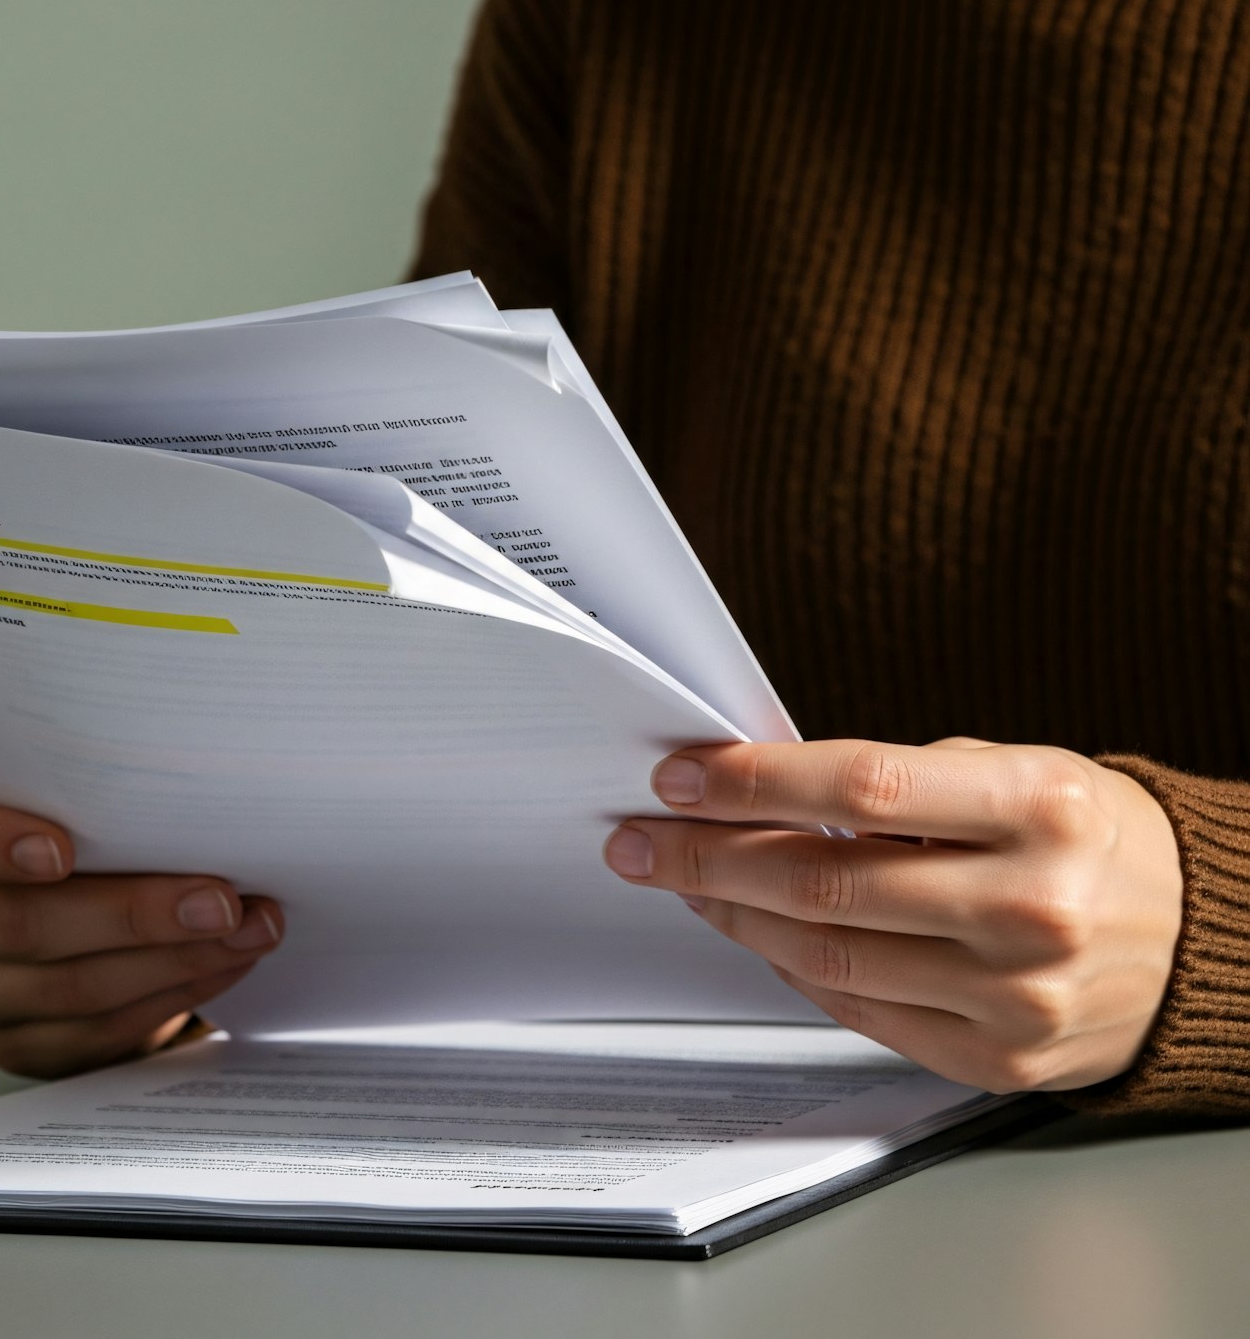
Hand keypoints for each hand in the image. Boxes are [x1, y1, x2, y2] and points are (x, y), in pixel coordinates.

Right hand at [0, 767, 281, 1077]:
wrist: (71, 891)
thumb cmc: (80, 820)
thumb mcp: (74, 785)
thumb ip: (103, 784)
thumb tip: (203, 787)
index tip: (64, 849)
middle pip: (20, 925)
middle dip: (135, 914)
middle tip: (221, 900)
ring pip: (69, 989)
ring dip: (175, 959)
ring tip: (248, 929)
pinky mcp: (14, 1046)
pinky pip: (96, 1032)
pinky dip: (172, 994)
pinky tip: (223, 963)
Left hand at [603, 737, 1183, 1092]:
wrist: (1193, 940)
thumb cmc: (1083, 836)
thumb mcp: (1014, 772)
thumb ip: (896, 786)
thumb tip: (756, 794)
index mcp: (1040, 808)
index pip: (860, 786)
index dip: (753, 782)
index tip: (679, 776)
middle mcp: (1033, 908)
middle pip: (824, 880)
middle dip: (708, 857)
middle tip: (641, 840)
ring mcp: (1018, 998)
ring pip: (826, 955)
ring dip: (735, 914)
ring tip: (685, 881)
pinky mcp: (1000, 1062)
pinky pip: (860, 1010)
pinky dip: (792, 967)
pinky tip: (756, 931)